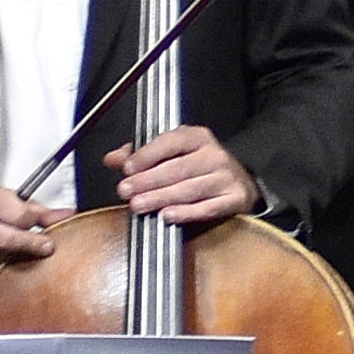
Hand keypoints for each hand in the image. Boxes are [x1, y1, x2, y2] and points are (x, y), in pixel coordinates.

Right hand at [0, 177, 62, 283]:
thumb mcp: (1, 194)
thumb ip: (34, 208)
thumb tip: (65, 215)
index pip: (17, 217)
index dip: (35, 225)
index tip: (46, 231)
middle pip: (7, 241)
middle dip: (29, 246)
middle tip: (44, 247)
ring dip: (11, 258)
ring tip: (16, 250)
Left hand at [108, 125, 258, 224]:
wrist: (241, 181)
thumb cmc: (199, 167)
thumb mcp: (173, 154)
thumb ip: (140, 155)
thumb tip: (112, 159)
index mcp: (197, 138)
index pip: (170, 142)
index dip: (147, 155)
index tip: (127, 169)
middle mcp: (214, 155)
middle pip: (177, 169)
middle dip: (148, 181)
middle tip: (126, 191)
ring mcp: (226, 177)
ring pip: (189, 189)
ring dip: (161, 198)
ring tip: (139, 205)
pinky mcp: (234, 199)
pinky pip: (208, 208)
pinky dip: (186, 213)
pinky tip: (168, 215)